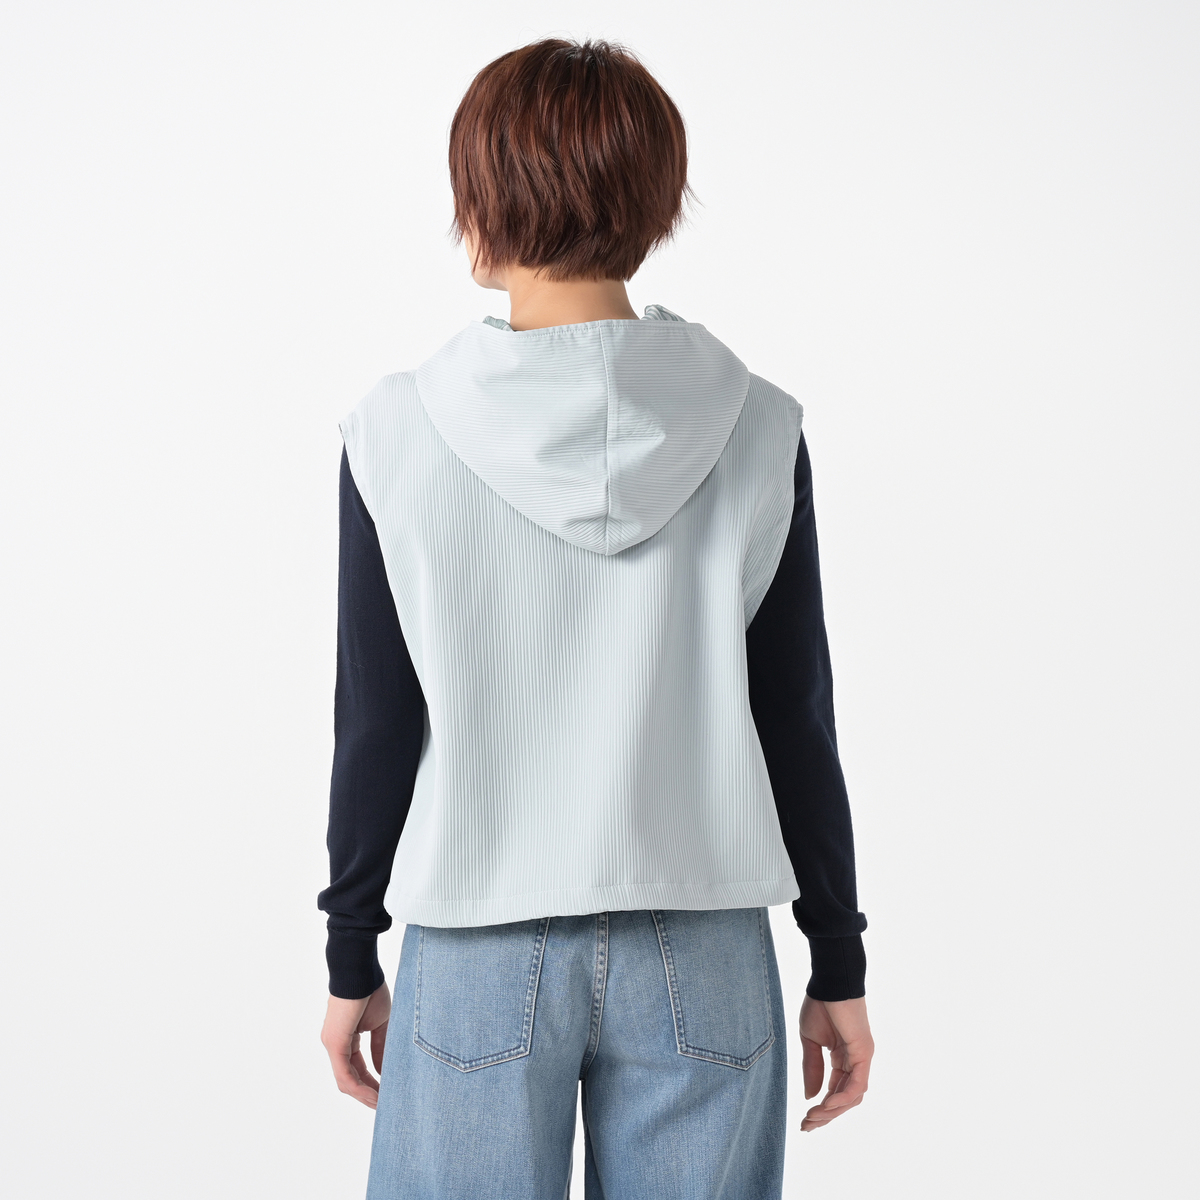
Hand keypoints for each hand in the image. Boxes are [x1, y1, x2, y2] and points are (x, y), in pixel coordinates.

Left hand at [321, 982, 391, 1108]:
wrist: (360, 970)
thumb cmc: (370, 989)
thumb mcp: (380, 1024)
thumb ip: (381, 1047)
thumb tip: (384, 1070)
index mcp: (345, 1038)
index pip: (357, 1068)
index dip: (371, 1083)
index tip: (387, 1093)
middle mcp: (334, 1044)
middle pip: (349, 1079)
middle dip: (367, 1094)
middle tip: (385, 1106)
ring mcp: (333, 1044)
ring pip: (346, 1081)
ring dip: (364, 1095)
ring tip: (381, 1105)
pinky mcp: (335, 1043)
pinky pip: (345, 1074)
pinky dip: (359, 1087)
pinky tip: (374, 1095)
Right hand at [798, 994, 872, 1130]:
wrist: (829, 981)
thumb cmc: (820, 1004)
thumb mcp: (810, 1041)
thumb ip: (812, 1068)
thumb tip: (811, 1096)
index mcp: (843, 1058)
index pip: (836, 1090)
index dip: (822, 1108)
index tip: (805, 1120)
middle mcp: (856, 1061)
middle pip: (845, 1099)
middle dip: (826, 1116)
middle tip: (807, 1126)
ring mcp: (862, 1058)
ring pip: (852, 1096)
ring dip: (833, 1111)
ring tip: (813, 1117)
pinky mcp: (864, 1053)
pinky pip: (856, 1084)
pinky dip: (842, 1098)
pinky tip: (826, 1105)